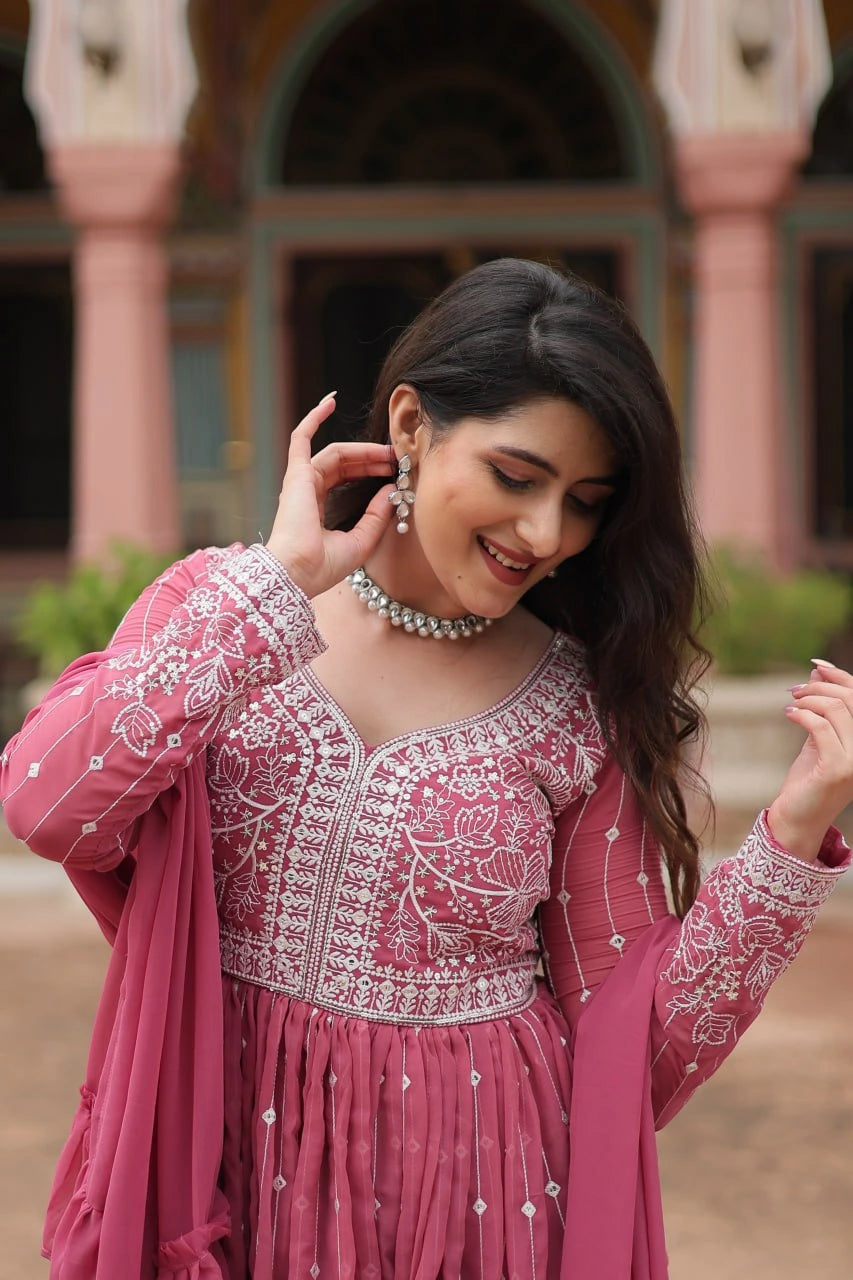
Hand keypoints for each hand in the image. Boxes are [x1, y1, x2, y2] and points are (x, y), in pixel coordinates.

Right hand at [266, 393, 395, 596]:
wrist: (299, 572)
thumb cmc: (323, 566)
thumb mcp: (362, 540)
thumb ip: (377, 515)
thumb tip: (391, 490)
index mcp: (318, 509)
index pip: (345, 480)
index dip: (370, 471)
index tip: (394, 470)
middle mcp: (307, 492)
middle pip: (343, 465)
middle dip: (371, 459)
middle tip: (397, 458)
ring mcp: (300, 481)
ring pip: (334, 454)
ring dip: (361, 449)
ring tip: (387, 449)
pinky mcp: (296, 474)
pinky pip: (302, 437)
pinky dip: (314, 418)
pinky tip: (331, 401)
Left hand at [767, 661, 852, 860]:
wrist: (799, 819)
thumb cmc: (809, 780)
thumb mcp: (819, 738)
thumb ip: (824, 709)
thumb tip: (819, 672)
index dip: (842, 677)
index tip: (816, 666)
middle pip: (851, 700)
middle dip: (821, 687)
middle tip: (796, 689)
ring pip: (836, 710)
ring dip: (809, 699)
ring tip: (792, 702)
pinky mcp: (838, 769)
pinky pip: (820, 727)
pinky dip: (802, 715)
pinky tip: (789, 714)